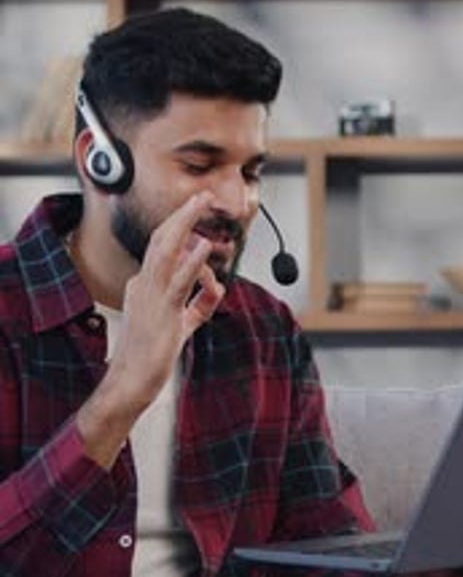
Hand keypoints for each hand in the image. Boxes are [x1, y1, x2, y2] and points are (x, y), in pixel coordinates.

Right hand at [111, 190, 224, 411]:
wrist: (130, 381)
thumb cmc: (150, 356)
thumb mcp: (181, 325)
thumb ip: (199, 305)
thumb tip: (217, 289)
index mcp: (143, 285)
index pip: (164, 249)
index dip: (182, 227)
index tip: (199, 211)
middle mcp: (143, 284)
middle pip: (163, 239)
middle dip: (183, 214)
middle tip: (202, 195)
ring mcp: (150, 296)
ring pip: (167, 250)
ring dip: (186, 223)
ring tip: (202, 202)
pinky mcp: (162, 312)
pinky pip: (178, 281)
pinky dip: (192, 261)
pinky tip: (204, 245)